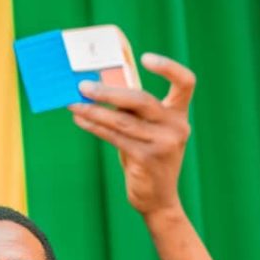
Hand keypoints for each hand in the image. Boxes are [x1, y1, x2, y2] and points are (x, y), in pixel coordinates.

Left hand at [69, 53, 195, 218]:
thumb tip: (98, 87)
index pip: (185, 83)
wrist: (159, 200)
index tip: (145, 58)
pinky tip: (80, 119)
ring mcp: (163, 144)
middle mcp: (176, 127)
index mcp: (179, 115)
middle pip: (141, 100)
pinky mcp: (146, 159)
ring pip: (122, 120)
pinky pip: (114, 137)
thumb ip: (133, 111)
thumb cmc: (149, 159)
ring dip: (94, 110)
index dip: (168, 67)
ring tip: (74, 103)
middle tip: (84, 85)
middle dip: (109, 92)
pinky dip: (94, 126)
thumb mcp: (148, 132)